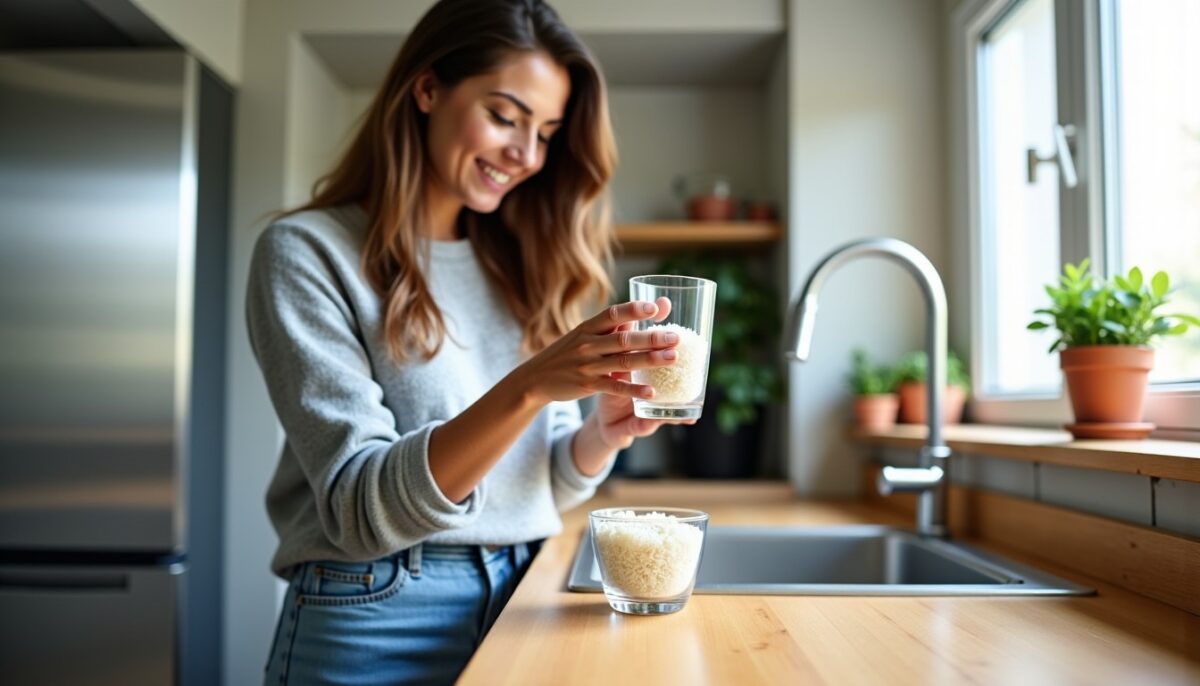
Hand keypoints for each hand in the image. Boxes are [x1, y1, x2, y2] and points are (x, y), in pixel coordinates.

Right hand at [516, 298, 678, 404]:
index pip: (613, 314)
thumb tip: (646, 310)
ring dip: (650, 360)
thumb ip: (613, 325)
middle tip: (676, 337)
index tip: (655, 308)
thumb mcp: (584, 334)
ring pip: (623, 362)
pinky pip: (615, 388)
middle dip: (651, 338)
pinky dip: (633, 390)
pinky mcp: (587, 385)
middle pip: (624, 339)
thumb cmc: (567, 353)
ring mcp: (587, 365)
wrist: (536, 378)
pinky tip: (651, 392)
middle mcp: (588, 344)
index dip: (634, 310)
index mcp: (588, 327)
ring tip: (672, 358)